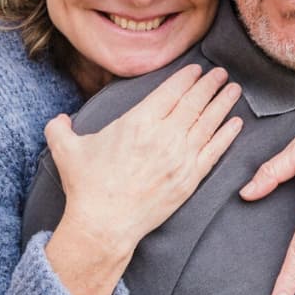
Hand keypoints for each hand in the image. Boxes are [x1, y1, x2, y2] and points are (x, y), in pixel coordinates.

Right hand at [47, 64, 242, 257]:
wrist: (104, 225)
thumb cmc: (87, 186)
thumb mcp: (66, 150)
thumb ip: (60, 128)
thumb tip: (58, 119)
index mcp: (138, 121)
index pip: (171, 91)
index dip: (187, 78)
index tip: (197, 69)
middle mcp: (164, 135)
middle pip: (194, 102)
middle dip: (210, 85)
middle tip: (221, 74)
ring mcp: (180, 158)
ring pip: (208, 123)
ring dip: (223, 104)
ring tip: (234, 90)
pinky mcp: (189, 179)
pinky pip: (214, 152)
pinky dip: (227, 135)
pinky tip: (236, 124)